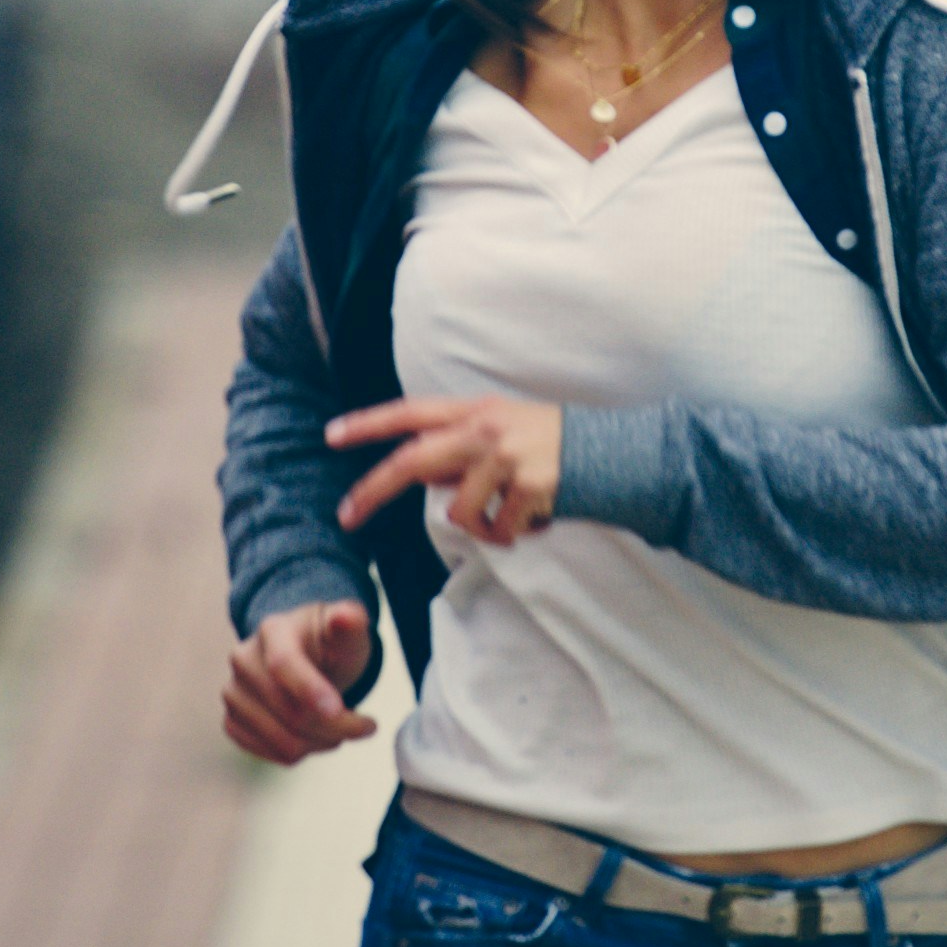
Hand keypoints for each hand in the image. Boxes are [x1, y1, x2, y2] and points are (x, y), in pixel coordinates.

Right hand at [222, 600, 377, 766]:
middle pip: (291, 713)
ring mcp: (233, 693)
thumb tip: (346, 617)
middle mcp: (243, 660)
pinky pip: (273, 754)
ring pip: (284, 742)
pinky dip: (304, 752)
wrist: (307, 658)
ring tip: (339, 727)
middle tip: (365, 724)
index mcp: (273, 630)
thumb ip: (351, 625)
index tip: (339, 709)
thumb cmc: (331, 645)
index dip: (309, 689)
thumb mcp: (348, 632)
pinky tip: (315, 734)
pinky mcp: (232, 721)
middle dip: (337, 726)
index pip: (283, 663)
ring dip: (323, 742)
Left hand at [328, 396, 562, 545]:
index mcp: (475, 411)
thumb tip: (422, 476)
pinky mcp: (528, 486)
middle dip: (373, 490)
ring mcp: (506, 457)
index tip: (331, 435)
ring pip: (458, 512)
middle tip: (346, 516)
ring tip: (507, 522)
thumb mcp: (502, 432)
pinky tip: (534, 520)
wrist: (614, 454)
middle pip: (413, 461)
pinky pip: (498, 529)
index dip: (369, 423)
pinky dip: (511, 535)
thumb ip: (460, 450)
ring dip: (479, 529)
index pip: (411, 413)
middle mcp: (485, 429)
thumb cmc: (552, 448)